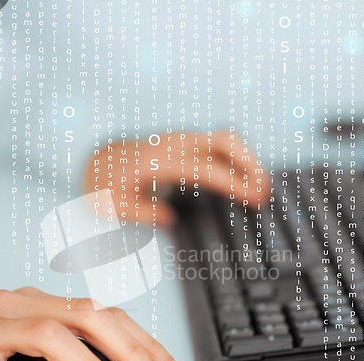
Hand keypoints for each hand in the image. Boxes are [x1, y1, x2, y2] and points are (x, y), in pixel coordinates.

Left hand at [85, 130, 267, 223]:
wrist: (98, 162)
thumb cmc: (105, 185)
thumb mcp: (113, 205)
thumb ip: (141, 211)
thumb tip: (169, 218)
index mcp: (157, 159)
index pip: (205, 168)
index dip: (233, 182)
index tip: (254, 197)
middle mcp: (172, 144)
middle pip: (223, 141)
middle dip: (250, 163)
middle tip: (265, 191)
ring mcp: (180, 140)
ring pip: (223, 139)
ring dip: (247, 159)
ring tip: (261, 187)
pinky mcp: (184, 144)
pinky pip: (216, 144)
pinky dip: (236, 158)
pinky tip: (243, 178)